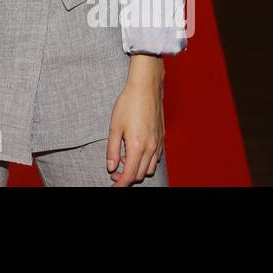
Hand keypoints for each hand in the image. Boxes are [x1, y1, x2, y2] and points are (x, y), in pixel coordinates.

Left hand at [106, 55, 164, 185]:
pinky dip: (146, 162)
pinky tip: (135, 152)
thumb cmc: (128, 104)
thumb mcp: (114, 127)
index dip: (120, 184)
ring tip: (124, 159)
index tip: (112, 185)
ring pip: (149, 169)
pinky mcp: (161, 138)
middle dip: (126, 177)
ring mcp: (158, 143)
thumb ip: (112, 149)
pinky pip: (155, 158)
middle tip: (114, 170)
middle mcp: (151, 148)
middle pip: (140, 175)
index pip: (129, 176)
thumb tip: (111, 167)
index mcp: (137, 147)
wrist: (146, 88)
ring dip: (137, 170)